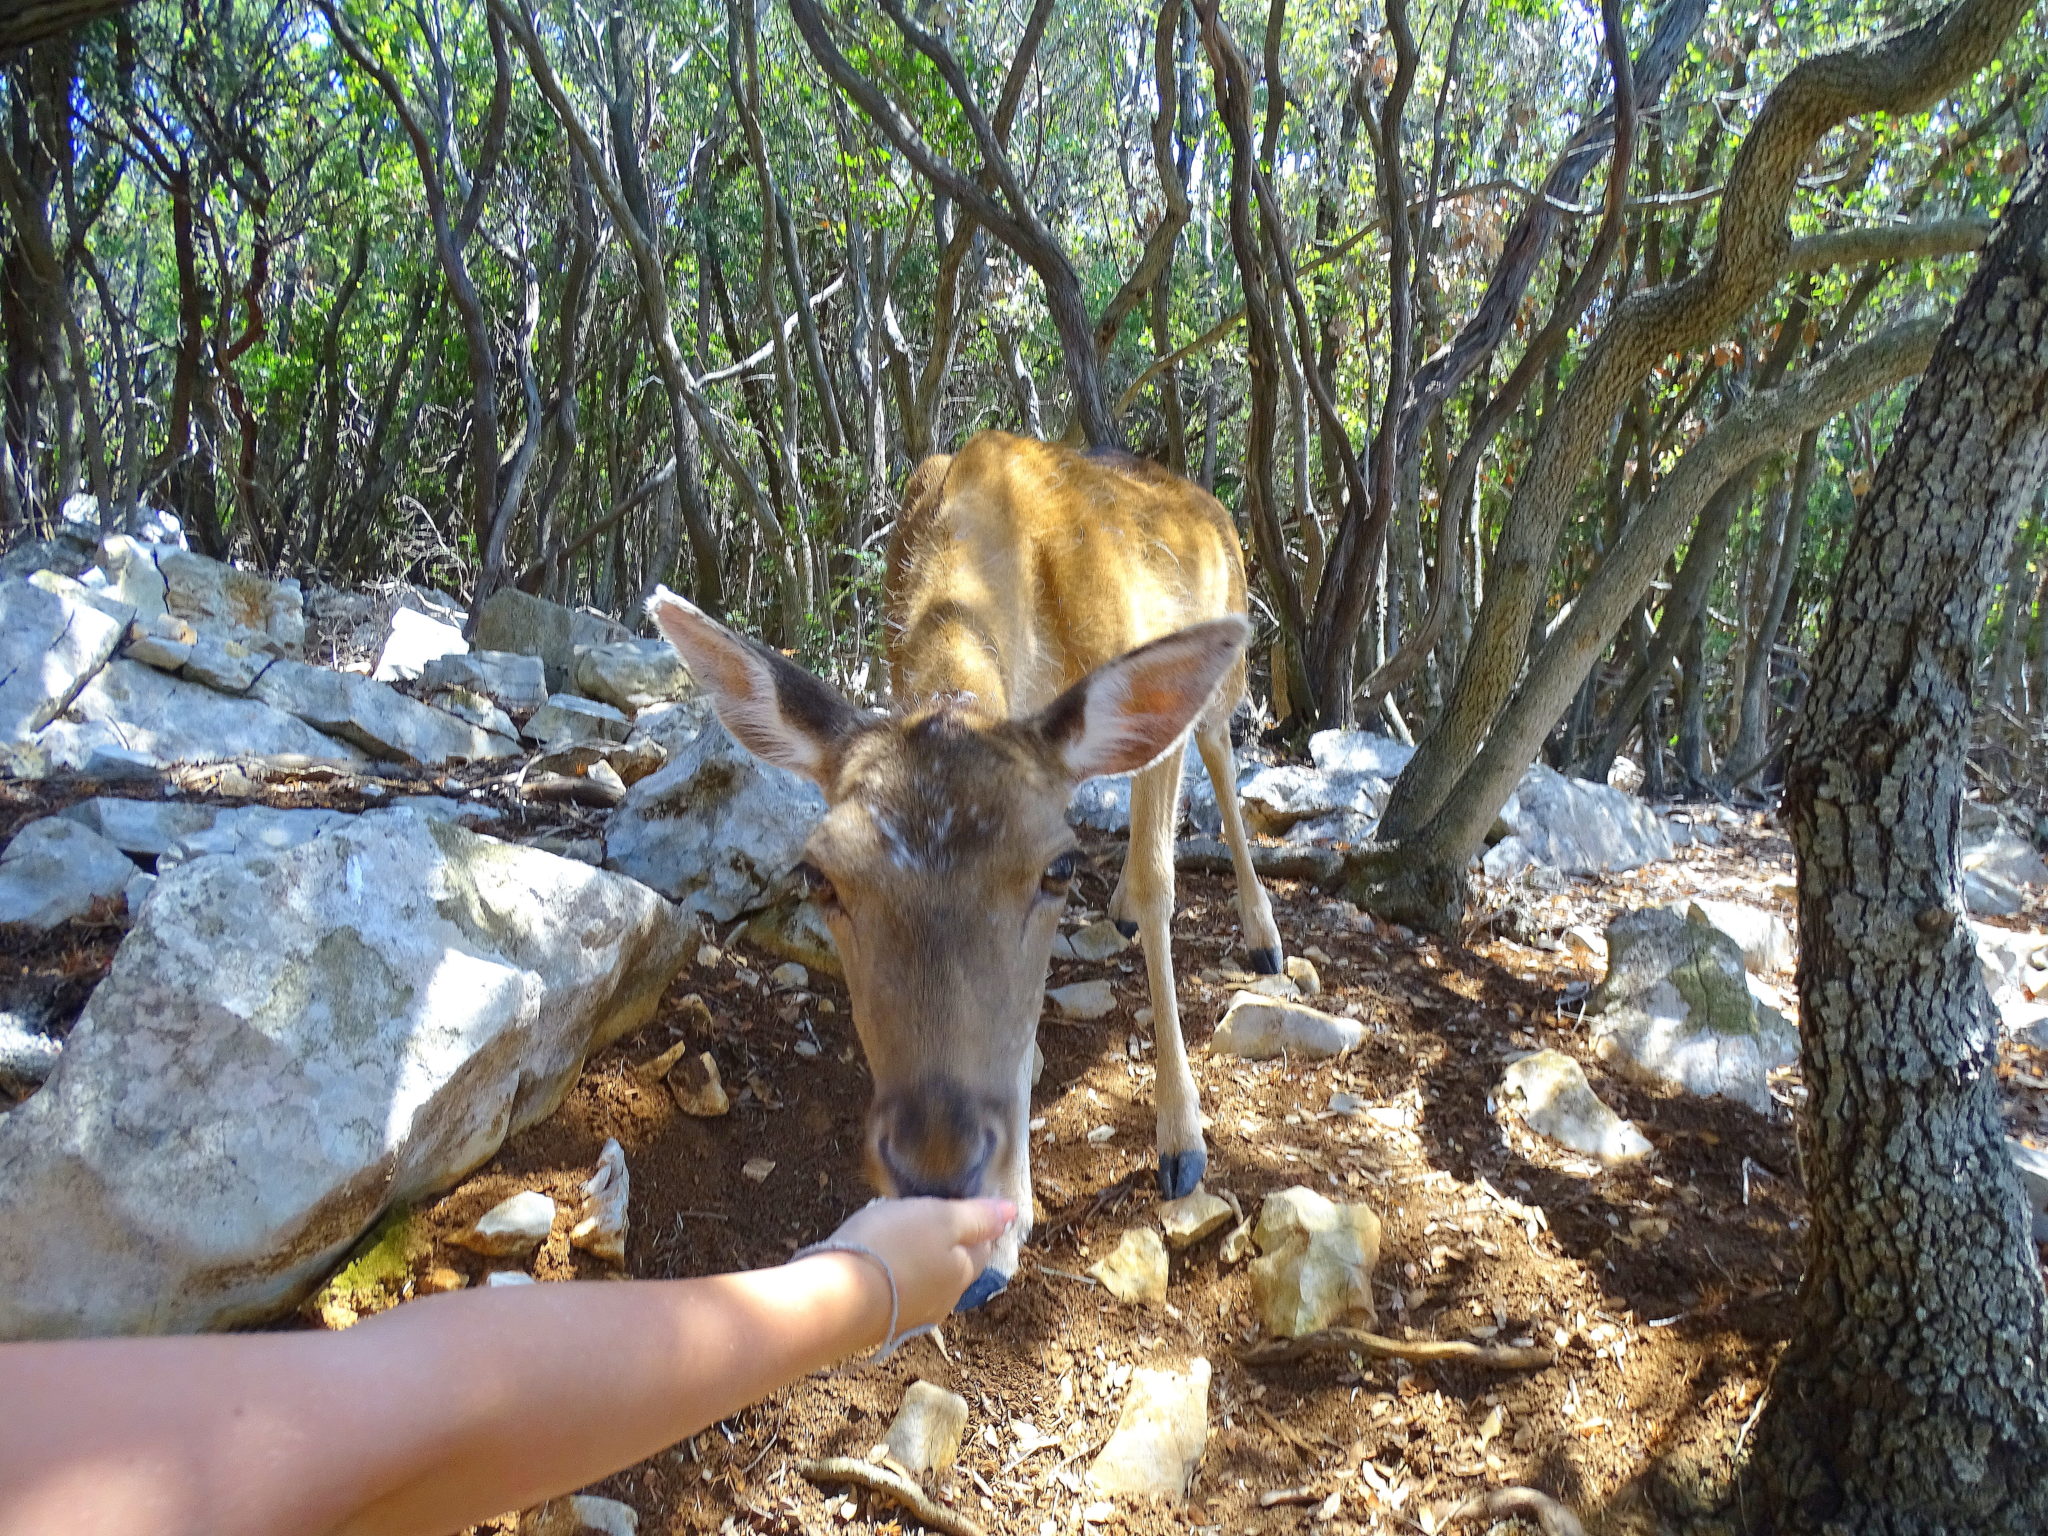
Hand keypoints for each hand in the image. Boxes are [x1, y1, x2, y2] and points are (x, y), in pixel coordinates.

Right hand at [823, 1197, 1015, 1332]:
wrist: (835, 1301)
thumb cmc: (892, 1248)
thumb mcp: (940, 1219)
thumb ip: (977, 1216)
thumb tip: (1013, 1212)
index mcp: (963, 1273)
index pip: (982, 1246)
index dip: (972, 1224)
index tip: (952, 1206)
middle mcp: (944, 1301)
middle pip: (952, 1266)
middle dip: (941, 1245)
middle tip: (915, 1218)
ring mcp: (911, 1317)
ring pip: (923, 1282)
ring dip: (912, 1263)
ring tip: (888, 1238)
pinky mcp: (879, 1325)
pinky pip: (894, 1294)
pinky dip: (889, 1278)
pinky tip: (870, 1265)